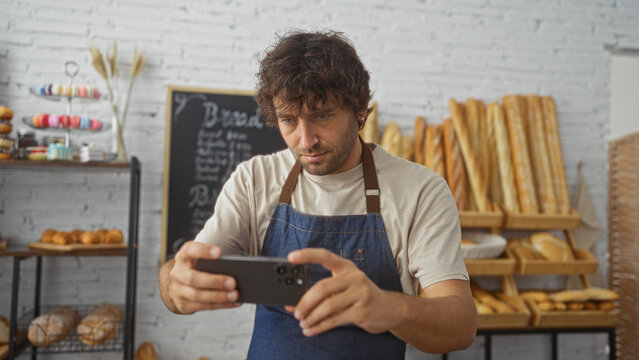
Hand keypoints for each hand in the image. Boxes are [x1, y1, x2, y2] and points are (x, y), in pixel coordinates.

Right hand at [168, 241, 240, 313]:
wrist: (180, 284)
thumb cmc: (197, 268)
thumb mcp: (200, 260)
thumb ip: (213, 262)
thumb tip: (234, 269)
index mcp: (183, 256)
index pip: (189, 250)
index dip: (203, 251)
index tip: (219, 252)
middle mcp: (177, 272)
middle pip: (192, 278)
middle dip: (214, 281)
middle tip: (233, 282)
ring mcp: (178, 290)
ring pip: (197, 295)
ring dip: (218, 296)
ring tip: (235, 295)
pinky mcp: (183, 304)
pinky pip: (203, 306)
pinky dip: (220, 304)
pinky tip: (234, 302)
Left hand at [284, 248, 401, 335]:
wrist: (390, 309)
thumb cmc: (360, 297)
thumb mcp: (344, 288)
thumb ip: (322, 293)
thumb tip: (292, 305)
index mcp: (347, 267)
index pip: (325, 256)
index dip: (308, 255)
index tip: (291, 257)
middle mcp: (355, 277)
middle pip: (323, 288)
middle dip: (305, 302)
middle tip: (296, 313)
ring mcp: (360, 294)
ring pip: (328, 306)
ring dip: (311, 317)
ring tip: (303, 323)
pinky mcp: (362, 312)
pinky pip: (335, 320)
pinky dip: (319, 327)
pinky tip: (311, 330)